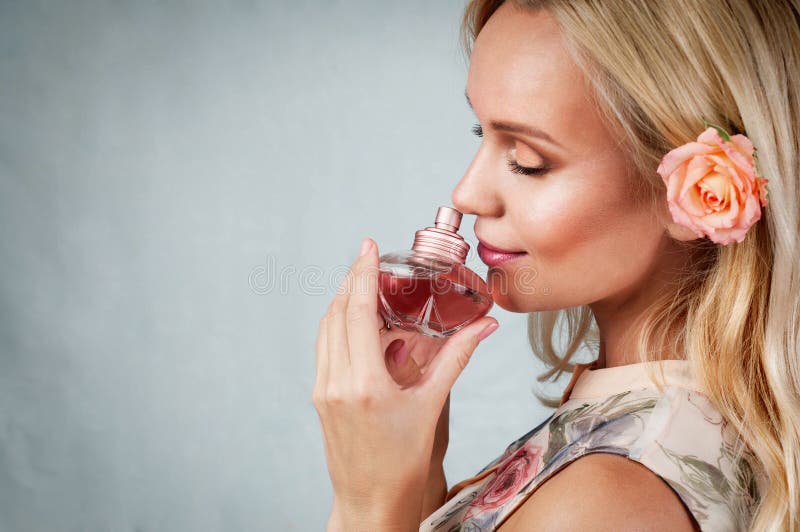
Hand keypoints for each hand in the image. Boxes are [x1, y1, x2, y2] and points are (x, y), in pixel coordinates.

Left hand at [313, 237, 498, 529]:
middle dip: (352, 280)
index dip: (363, 274)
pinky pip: (325, 348)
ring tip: (364, 283)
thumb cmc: (403, 464)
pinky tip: (356, 321)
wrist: (371, 502)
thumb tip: (484, 328)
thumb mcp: (432, 407)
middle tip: (370, 258)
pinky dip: (338, 325)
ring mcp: (324, 390)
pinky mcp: (321, 397)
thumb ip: (455, 360)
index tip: (368, 247)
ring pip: (326, 329)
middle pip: (337, 314)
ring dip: (343, 301)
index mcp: (365, 384)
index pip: (358, 313)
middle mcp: (337, 383)